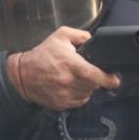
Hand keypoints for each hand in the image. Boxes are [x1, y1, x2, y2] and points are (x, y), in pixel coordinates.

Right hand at [7, 27, 121, 110]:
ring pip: (88, 94)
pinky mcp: (61, 104)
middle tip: (87, 72)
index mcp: (70, 63)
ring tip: (77, 78)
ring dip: (87, 87)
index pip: (94, 74)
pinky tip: (71, 86)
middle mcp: (68, 81)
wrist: (22, 74)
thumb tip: (93, 40)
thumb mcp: (60, 36)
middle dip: (95, 79)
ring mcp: (65, 94)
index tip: (115, 80)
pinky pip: (79, 101)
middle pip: (93, 85)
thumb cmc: (42, 55)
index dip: (108, 79)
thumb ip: (80, 35)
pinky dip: (80, 95)